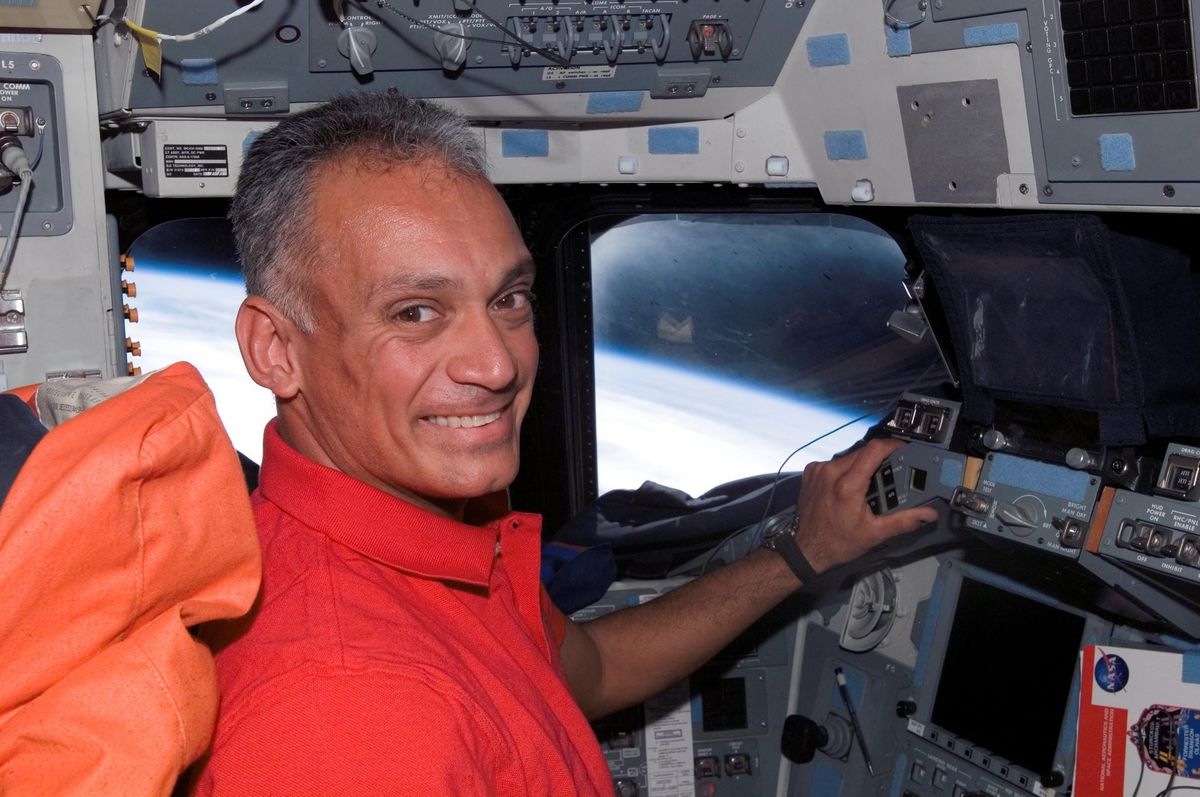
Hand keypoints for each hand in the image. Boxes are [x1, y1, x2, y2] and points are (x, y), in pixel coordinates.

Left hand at [791, 438, 938, 574]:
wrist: (806, 549)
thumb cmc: (837, 542)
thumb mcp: (875, 534)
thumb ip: (904, 520)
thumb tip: (927, 513)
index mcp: (847, 485)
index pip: (874, 450)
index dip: (892, 445)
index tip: (903, 449)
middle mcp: (830, 472)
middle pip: (863, 452)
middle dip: (880, 461)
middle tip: (890, 475)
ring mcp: (818, 470)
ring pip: (849, 456)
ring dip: (863, 465)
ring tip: (870, 484)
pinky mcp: (811, 472)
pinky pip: (836, 462)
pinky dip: (847, 469)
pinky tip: (851, 485)